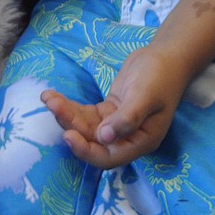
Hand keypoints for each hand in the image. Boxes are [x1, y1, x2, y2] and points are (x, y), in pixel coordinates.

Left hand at [42, 45, 187, 168]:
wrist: (166, 57)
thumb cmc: (160, 76)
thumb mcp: (145, 96)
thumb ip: (126, 119)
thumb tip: (103, 138)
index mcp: (140, 142)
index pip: (107, 157)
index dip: (85, 150)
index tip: (68, 134)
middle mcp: (126, 139)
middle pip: (91, 142)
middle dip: (70, 125)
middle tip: (53, 105)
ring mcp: (115, 126)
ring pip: (85, 127)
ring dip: (66, 114)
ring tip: (48, 97)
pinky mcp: (108, 112)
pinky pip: (85, 115)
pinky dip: (70, 107)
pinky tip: (54, 96)